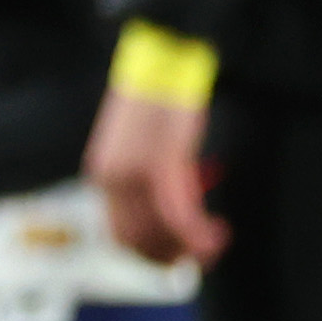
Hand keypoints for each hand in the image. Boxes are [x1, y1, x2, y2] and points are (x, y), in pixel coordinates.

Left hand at [87, 84, 226, 266]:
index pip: (118, 236)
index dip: (150, 256)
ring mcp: (132, 176)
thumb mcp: (144, 151)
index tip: (177, 260)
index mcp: (103, 177)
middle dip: (173, 259)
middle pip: (136, 244)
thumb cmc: (160, 102)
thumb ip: (150, 186)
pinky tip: (218, 232)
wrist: (165, 60)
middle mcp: (111, 181)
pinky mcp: (159, 167)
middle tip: (203, 256)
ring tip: (215, 242)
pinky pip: (179, 218)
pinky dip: (200, 235)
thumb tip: (173, 221)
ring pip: (159, 236)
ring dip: (190, 251)